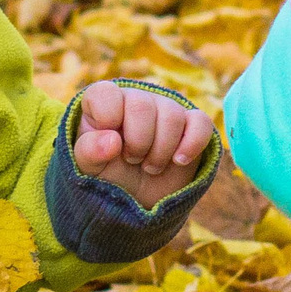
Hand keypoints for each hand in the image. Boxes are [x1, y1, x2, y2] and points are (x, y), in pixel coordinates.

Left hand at [73, 82, 214, 207]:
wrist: (137, 197)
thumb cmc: (108, 175)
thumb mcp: (89, 168)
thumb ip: (89, 152)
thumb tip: (113, 141)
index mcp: (104, 102)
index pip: (106, 94)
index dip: (108, 121)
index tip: (111, 145)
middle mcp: (136, 98)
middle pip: (142, 105)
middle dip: (137, 143)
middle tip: (132, 161)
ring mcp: (166, 108)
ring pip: (172, 115)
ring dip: (161, 151)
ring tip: (150, 167)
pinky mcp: (192, 124)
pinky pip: (201, 122)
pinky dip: (192, 145)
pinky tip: (179, 161)